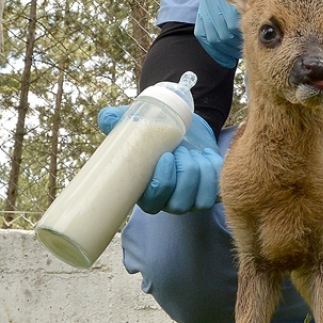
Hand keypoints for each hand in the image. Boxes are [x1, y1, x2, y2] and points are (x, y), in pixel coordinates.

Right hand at [97, 107, 222, 213]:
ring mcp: (192, 200)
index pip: (153, 204)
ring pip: (200, 201)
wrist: (187, 126)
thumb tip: (107, 118)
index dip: (162, 184)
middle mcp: (169, 201)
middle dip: (184, 173)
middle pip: (178, 203)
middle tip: (181, 149)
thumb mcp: (138, 124)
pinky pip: (216, 191)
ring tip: (193, 151)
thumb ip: (118, 121)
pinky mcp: (211, 192)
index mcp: (147, 192)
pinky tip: (207, 155)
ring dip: (199, 171)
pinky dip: (214, 170)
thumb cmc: (158, 131)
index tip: (166, 156)